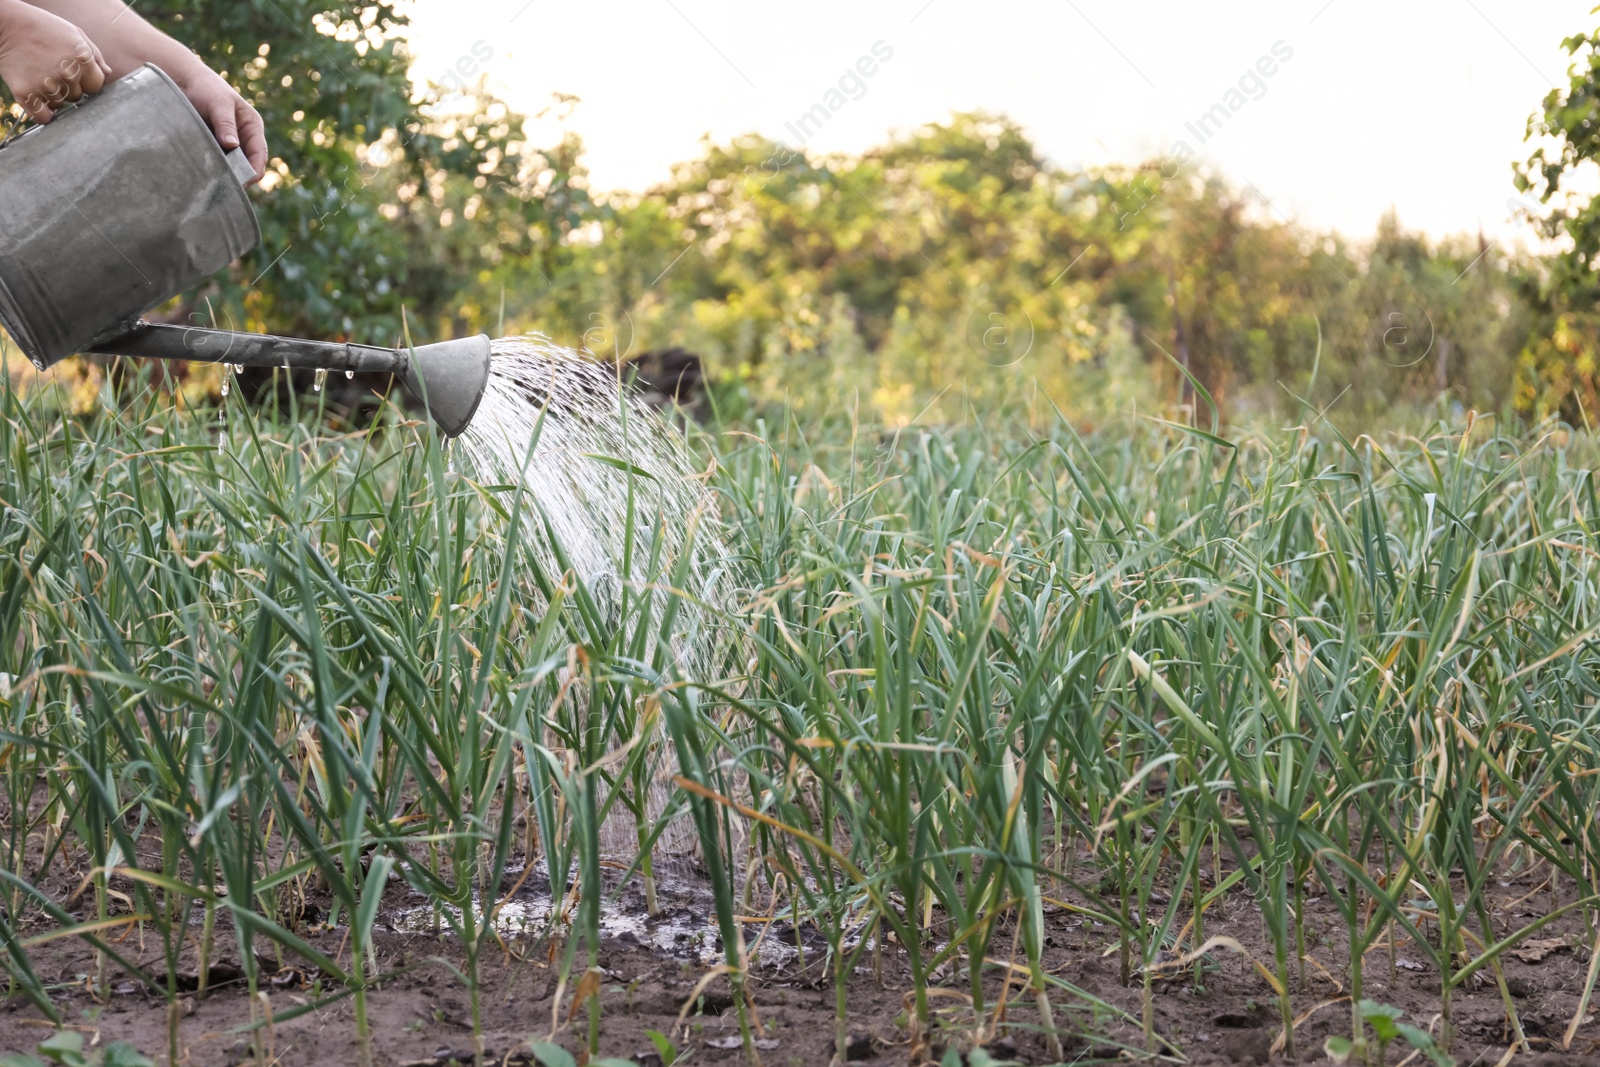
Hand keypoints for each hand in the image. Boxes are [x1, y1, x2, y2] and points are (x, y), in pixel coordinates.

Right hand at [0, 0, 110, 121]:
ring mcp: (47, 84)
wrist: (5, 25)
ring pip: (60, 105)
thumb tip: (107, 74)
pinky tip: (36, 98)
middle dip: (68, 88)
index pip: (96, 86)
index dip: (85, 82)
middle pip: (78, 97)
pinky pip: (43, 117)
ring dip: (52, 95)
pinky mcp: (27, 93)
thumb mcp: (73, 33)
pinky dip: (41, 112)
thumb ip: (94, 54)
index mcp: (83, 59)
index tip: (74, 75)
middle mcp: (67, 74)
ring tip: (39, 75)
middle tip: (51, 71)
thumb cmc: (41, 27)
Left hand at [167, 60, 265, 183]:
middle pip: (247, 164)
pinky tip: (202, 173)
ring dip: (224, 173)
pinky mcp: (213, 146)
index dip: (254, 170)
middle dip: (239, 175)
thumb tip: (232, 145)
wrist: (184, 80)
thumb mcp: (218, 103)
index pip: (259, 155)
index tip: (242, 182)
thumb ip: (226, 124)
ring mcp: (228, 144)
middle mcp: (243, 138)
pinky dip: (212, 168)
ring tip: (211, 180)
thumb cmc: (206, 87)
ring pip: (232, 166)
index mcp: (252, 127)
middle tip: (223, 184)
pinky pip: (216, 162)